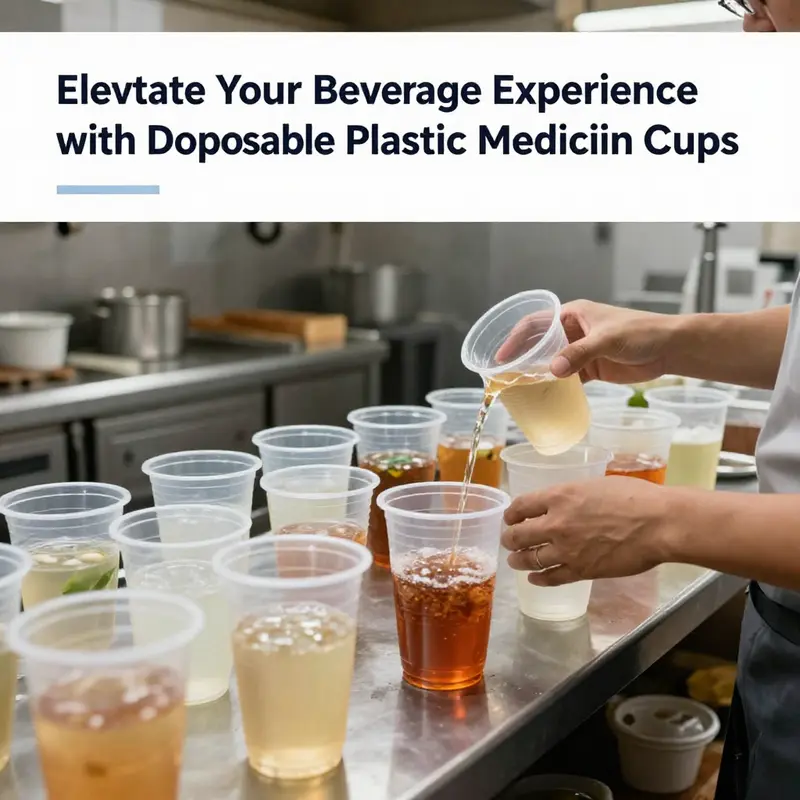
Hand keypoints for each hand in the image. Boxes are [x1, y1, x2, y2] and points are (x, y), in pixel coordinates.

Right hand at [497, 300, 677, 384]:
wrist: (669, 348)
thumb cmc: (641, 332)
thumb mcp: (607, 340)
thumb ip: (579, 354)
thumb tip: (553, 371)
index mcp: (573, 314)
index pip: (535, 323)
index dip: (515, 338)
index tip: (502, 356)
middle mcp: (573, 330)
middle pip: (539, 344)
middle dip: (522, 358)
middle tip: (506, 376)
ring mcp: (581, 350)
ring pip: (551, 362)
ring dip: (537, 373)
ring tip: (520, 388)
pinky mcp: (591, 368)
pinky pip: (567, 377)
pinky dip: (556, 385)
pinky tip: (545, 395)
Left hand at [500, 476, 675, 585]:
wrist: (659, 524)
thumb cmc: (635, 497)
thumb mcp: (594, 485)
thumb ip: (573, 496)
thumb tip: (564, 504)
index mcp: (559, 497)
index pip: (521, 506)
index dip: (512, 513)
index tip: (510, 518)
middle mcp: (556, 524)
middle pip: (519, 535)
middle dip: (510, 538)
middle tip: (509, 540)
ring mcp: (567, 550)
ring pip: (530, 558)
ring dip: (519, 560)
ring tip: (515, 560)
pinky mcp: (581, 571)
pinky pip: (551, 578)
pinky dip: (539, 579)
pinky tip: (534, 578)